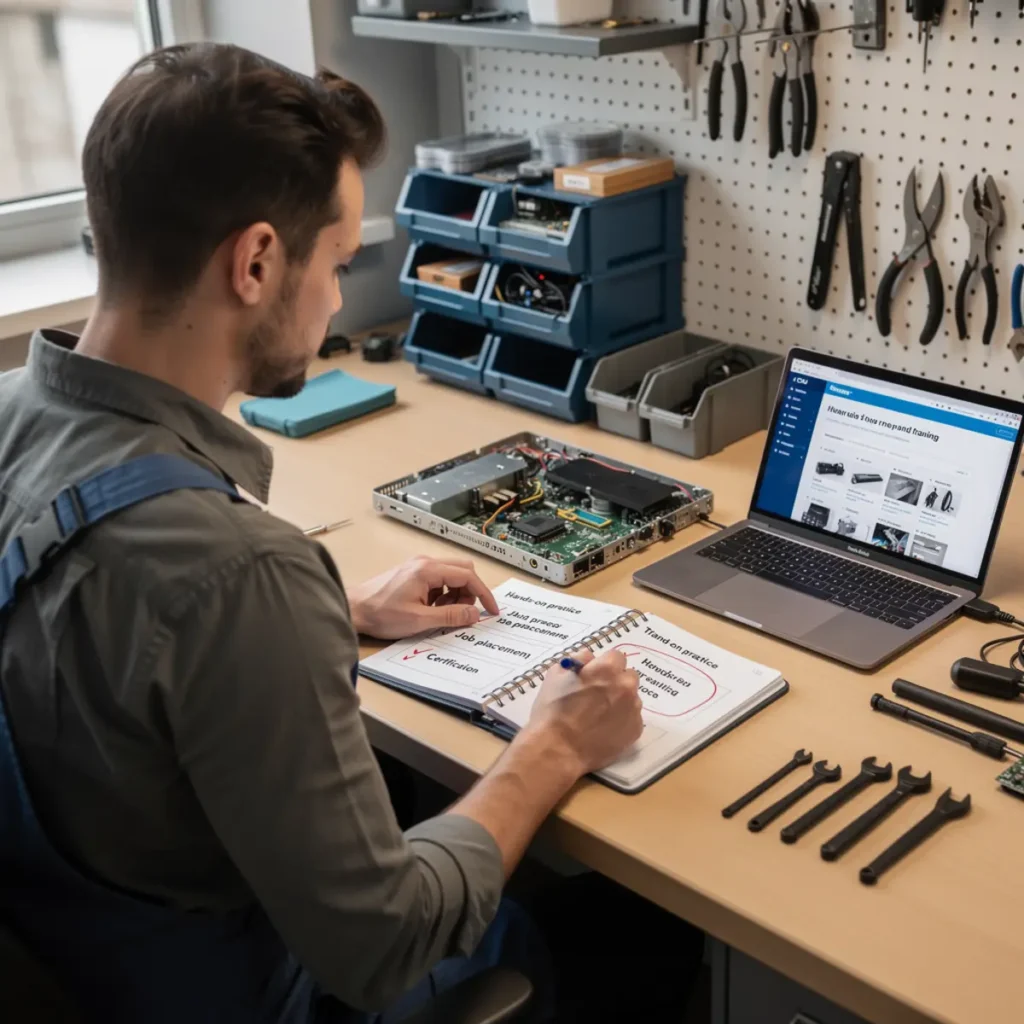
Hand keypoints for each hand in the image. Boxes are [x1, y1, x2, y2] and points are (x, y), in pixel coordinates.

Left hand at [348, 555, 499, 638]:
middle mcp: (425, 562)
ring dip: (455, 595)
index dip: (483, 594)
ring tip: (441, 613)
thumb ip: (451, 616)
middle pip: (463, 570)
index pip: (468, 576)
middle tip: (463, 613)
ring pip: (451, 575)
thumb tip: (474, 614)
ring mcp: (418, 566)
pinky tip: (430, 609)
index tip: (492, 610)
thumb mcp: (420, 620)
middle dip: (469, 593)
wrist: (353, 609)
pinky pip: (439, 579)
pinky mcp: (413, 573)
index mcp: (428, 570)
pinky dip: (442, 594)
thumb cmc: (380, 613)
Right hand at [526, 648, 642, 776]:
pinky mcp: (636, 730)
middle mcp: (625, 686)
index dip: (603, 665)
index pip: (615, 656)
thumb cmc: (553, 710)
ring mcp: (633, 709)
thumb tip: (590, 659)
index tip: (594, 676)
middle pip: (628, 675)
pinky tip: (604, 727)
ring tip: (600, 714)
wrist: (558, 749)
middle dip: (616, 681)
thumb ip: (577, 660)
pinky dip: (622, 719)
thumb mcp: (556, 675)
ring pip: (632, 697)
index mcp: (607, 669)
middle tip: (597, 694)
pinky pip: (632, 717)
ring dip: (620, 700)